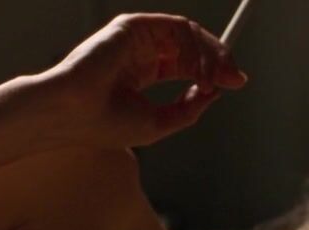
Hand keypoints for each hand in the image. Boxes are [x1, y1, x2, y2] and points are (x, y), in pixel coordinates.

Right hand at [36, 13, 247, 147]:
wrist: (74, 113)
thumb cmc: (105, 123)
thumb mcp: (160, 122)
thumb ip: (188, 108)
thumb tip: (214, 92)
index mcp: (142, 74)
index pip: (186, 64)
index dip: (213, 71)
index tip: (234, 82)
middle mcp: (140, 53)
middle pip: (191, 47)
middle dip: (219, 60)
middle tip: (234, 77)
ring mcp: (136, 39)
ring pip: (187, 34)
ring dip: (209, 55)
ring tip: (214, 78)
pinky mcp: (132, 26)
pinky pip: (175, 27)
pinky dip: (193, 46)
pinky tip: (197, 68)